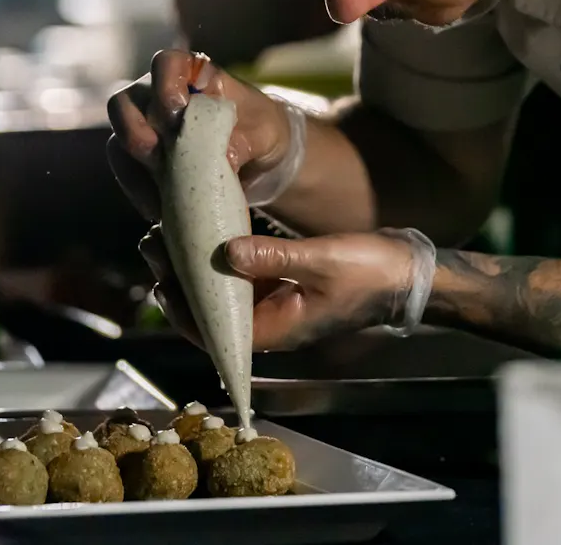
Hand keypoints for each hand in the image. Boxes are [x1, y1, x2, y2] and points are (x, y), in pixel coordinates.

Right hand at [106, 50, 290, 222]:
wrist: (258, 159)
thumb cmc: (259, 130)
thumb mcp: (263, 133)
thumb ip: (245, 140)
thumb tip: (224, 158)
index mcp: (191, 76)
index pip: (166, 64)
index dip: (164, 83)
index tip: (176, 109)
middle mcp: (158, 97)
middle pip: (125, 103)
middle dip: (134, 130)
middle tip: (155, 155)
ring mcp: (146, 129)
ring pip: (118, 141)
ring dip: (133, 169)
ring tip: (159, 196)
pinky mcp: (144, 162)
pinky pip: (128, 173)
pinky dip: (140, 191)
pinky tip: (158, 210)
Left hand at [138, 227, 412, 350]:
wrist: (407, 273)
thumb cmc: (370, 273)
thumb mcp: (322, 261)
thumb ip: (274, 257)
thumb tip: (225, 250)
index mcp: (276, 329)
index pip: (215, 332)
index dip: (181, 310)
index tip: (159, 278)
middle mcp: (269, 323)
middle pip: (211, 310)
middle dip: (178, 281)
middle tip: (153, 242)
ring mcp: (274, 305)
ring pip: (221, 291)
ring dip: (194, 266)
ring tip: (166, 231)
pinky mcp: (281, 285)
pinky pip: (240, 276)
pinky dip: (218, 257)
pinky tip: (204, 229)